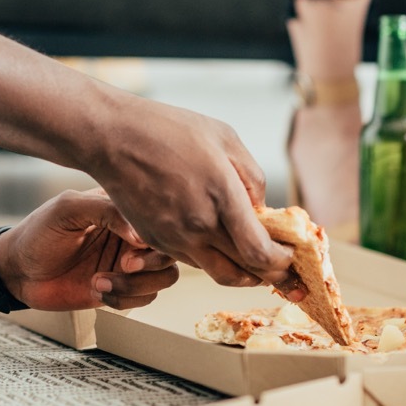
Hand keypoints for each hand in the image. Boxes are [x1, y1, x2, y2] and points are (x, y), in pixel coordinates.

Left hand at [0, 189, 179, 310]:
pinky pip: (145, 298)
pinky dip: (125, 299)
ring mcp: (127, 263)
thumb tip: (141, 233)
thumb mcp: (67, 209)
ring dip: (136, 285)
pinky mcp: (120, 289)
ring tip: (100, 282)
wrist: (17, 271)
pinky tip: (96, 290)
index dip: (154, 236)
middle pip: (170, 250)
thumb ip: (105, 210)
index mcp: (121, 208)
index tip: (131, 244)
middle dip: (150, 263)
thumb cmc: (38, 233)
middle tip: (123, 265)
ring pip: (164, 277)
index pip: (159, 219)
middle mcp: (130, 234)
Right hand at [87, 97, 300, 296]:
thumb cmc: (167, 130)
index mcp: (221, 196)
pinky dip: (213, 258)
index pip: (260, 253)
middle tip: (286, 274)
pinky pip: (192, 260)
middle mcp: (198, 225)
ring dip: (242, 272)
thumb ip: (252, 177)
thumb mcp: (224, 137)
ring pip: (218, 272)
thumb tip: (261, 209)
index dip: (282, 264)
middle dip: (271, 276)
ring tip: (255, 261)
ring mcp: (174, 237)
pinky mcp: (156, 240)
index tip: (292, 258)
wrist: (112, 137)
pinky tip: (219, 242)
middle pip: (244, 272)